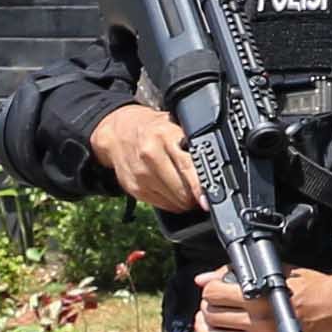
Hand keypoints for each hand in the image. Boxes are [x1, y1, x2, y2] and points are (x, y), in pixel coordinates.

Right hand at [88, 103, 209, 216]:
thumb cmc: (152, 130)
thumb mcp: (174, 125)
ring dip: (186, 201)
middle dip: (197, 195)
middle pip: (183, 189)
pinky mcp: (134, 189)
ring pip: (174, 201)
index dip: (201, 185)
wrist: (117, 134)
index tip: (210, 197)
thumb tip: (215, 164)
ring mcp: (141, 175)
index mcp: (165, 136)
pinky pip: (162, 205)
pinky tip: (173, 191)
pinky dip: (172, 203)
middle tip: (204, 192)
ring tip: (189, 190)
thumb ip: (192, 142)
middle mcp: (151, 155)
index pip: (188, 166)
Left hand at [188, 266, 331, 331]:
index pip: (215, 295)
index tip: (211, 289)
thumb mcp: (278, 271)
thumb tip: (205, 278)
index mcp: (263, 299)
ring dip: (204, 331)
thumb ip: (239, 274)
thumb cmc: (317, 290)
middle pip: (212, 318)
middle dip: (205, 309)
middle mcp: (261, 324)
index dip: (208, 290)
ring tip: (207, 323)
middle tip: (210, 305)